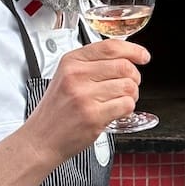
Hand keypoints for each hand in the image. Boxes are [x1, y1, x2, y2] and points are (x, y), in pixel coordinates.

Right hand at [26, 38, 150, 164]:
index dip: (133, 50)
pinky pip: (126, 105)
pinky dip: (127, 109)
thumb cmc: (56, 110)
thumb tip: (126, 58)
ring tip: (120, 100)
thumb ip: (91, 64)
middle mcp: (76, 75)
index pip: (110, 47)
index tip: (142, 56)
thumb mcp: (65, 77)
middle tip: (129, 85)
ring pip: (128, 86)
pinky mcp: (93, 116)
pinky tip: (116, 111)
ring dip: (131, 95)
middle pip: (124, 66)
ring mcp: (84, 96)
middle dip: (134, 77)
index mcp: (71, 62)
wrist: (42, 138)